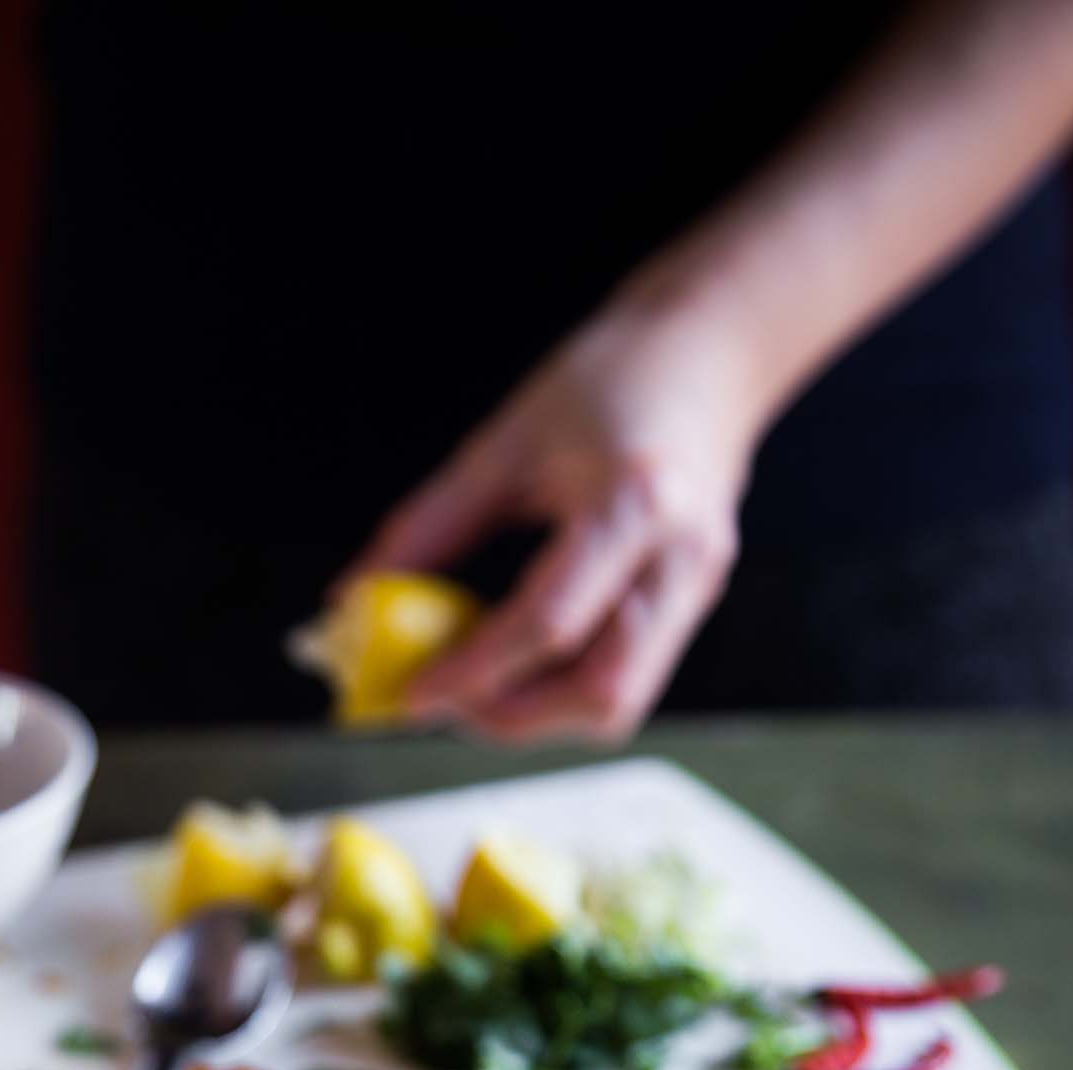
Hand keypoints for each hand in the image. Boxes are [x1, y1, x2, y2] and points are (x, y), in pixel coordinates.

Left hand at [340, 293, 760, 744]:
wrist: (711, 352)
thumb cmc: (613, 379)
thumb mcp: (506, 443)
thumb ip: (432, 523)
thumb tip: (361, 592)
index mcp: (634, 503)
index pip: (549, 624)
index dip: (474, 671)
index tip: (413, 695)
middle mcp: (679, 558)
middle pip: (601, 690)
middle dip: (512, 715)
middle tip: (445, 699)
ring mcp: (696, 586)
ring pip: (619, 702)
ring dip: (541, 713)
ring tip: (479, 682)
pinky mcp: (695, 601)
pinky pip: (629, 676)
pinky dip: (565, 687)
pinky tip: (522, 658)